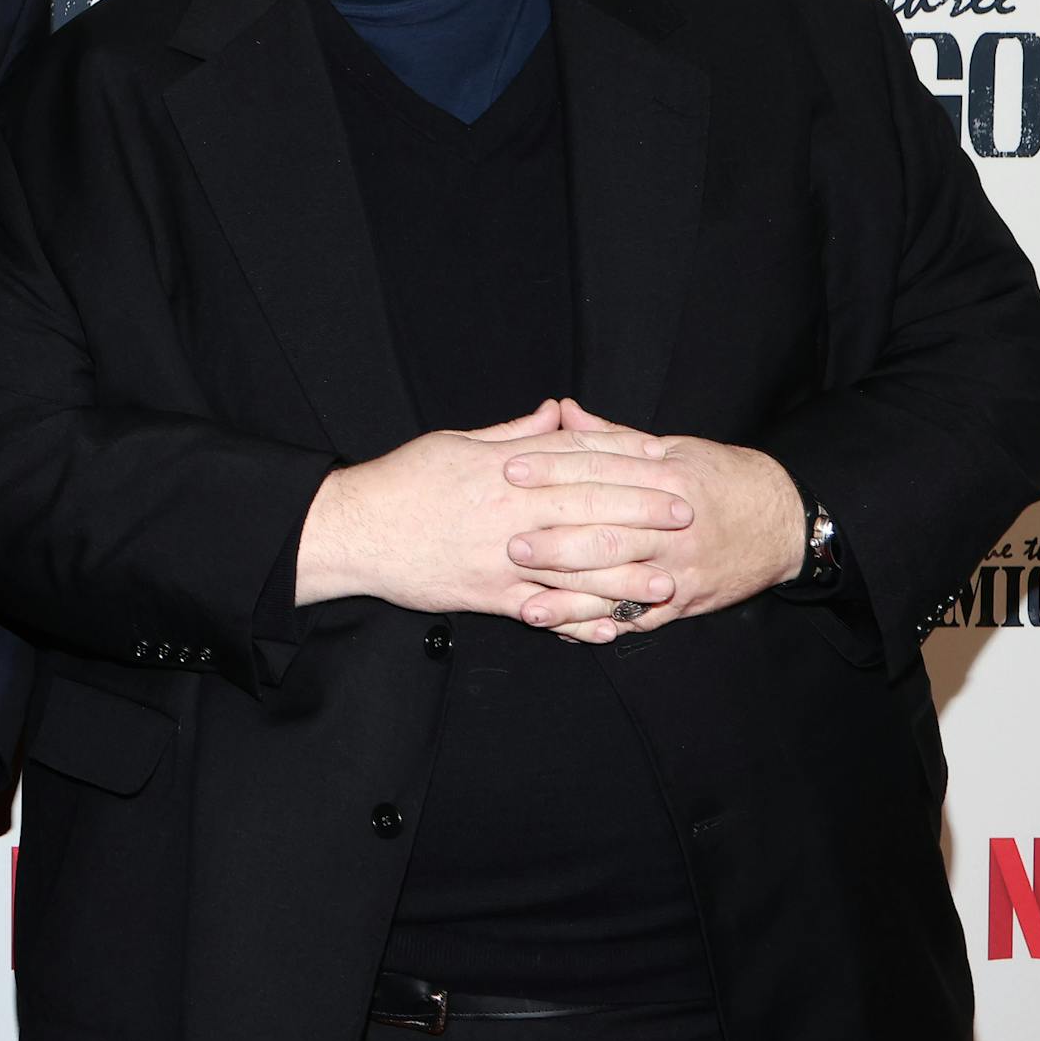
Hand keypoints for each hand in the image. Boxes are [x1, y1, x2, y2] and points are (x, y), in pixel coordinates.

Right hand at [298, 401, 689, 632]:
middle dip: (642, 511)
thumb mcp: (454, 442)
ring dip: (624, 576)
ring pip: (574, 566)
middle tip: (686, 513)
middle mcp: (509, 513)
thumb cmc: (402, 482)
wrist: (354, 529)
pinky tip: (609, 626)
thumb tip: (555, 414)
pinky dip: (578, 620)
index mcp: (503, 470)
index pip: (576, 458)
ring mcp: (500, 558)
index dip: (624, 456)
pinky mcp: (486, 595)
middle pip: (589, 508)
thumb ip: (511, 432)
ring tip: (666, 582)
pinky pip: (542, 610)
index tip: (662, 457)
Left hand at [502, 399, 804, 635]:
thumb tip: (563, 411)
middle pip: (607, 534)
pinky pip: (639, 619)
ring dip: (571, 597)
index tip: (510, 470)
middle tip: (510, 543)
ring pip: (620, 583)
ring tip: (527, 603)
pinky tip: (566, 631)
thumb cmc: (723, 479)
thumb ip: (613, 436)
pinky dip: (601, 626)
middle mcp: (673, 526)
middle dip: (556, 541)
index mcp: (668, 478)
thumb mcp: (675, 448)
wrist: (786, 522)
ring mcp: (680, 569)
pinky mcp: (685, 601)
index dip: (553, 469)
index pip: (601, 471)